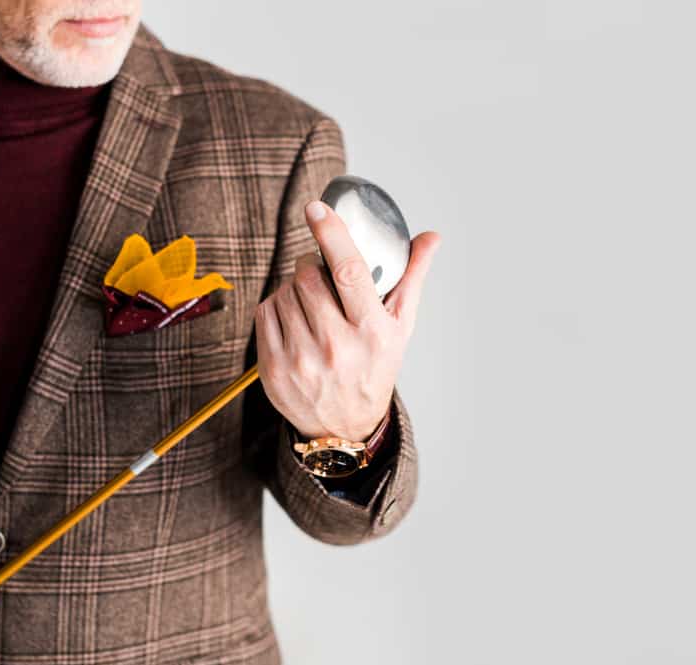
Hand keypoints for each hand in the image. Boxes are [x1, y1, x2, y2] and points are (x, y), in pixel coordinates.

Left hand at [255, 199, 440, 441]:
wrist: (343, 426)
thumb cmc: (374, 368)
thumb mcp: (400, 327)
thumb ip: (411, 278)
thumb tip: (430, 237)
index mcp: (372, 332)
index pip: (349, 271)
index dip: (331, 234)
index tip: (316, 209)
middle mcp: (337, 346)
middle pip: (308, 276)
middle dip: (310, 264)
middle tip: (320, 273)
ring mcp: (302, 359)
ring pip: (284, 291)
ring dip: (293, 287)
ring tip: (311, 304)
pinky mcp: (274, 369)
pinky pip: (266, 312)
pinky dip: (276, 306)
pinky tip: (294, 319)